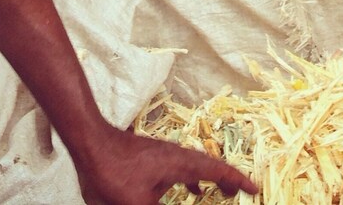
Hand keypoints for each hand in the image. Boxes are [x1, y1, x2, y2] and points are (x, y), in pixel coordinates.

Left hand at [73, 125, 257, 203]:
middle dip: (226, 180)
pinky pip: (179, 168)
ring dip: (208, 179)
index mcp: (181, 164)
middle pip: (210, 166)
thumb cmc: (112, 172)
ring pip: (194, 166)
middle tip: (239, 193)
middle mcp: (177, 156)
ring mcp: (164, 155)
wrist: (88, 144)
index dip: (238, 181)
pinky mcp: (151, 157)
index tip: (254, 190)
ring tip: (216, 192)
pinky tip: (183, 189)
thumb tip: (179, 204)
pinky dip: (189, 178)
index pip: (217, 171)